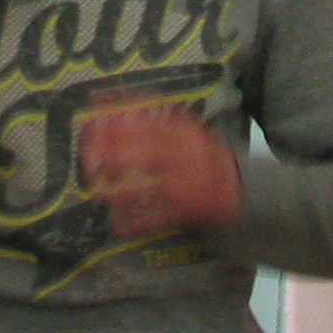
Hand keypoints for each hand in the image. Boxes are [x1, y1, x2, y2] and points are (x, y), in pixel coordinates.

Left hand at [82, 106, 240, 239]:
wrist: (243, 190)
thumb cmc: (206, 158)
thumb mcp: (189, 133)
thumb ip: (158, 121)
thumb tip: (117, 108)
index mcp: (188, 133)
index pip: (150, 120)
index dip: (120, 118)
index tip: (94, 117)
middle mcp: (190, 156)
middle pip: (148, 152)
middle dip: (115, 155)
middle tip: (89, 158)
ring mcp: (191, 185)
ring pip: (151, 188)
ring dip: (122, 192)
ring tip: (98, 193)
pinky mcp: (190, 212)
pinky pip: (159, 218)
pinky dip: (138, 222)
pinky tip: (119, 224)